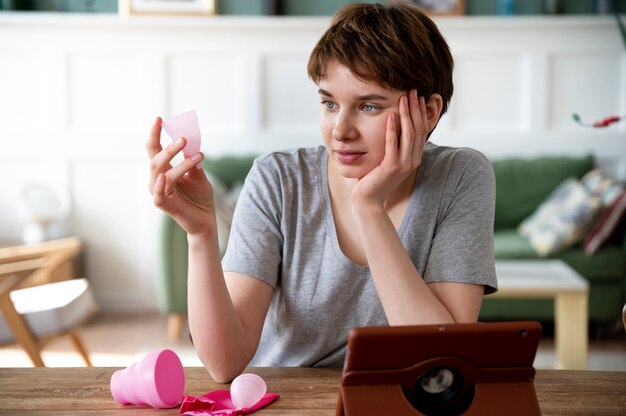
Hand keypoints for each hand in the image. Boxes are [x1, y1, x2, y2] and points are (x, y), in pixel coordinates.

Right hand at [146, 116, 214, 235]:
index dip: (155, 133)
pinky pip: (159, 195)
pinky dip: (161, 185)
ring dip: (180, 163)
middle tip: (184, 139)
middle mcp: (158, 180)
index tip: (159, 118)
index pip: (154, 149)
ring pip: (162, 173)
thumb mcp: (199, 175)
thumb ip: (193, 161)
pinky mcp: (166, 206)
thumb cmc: (200, 197)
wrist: (206, 220)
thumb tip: (191, 144)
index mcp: (164, 170)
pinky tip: (165, 177)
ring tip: (198, 156)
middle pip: (156, 159)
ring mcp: (160, 193)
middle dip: (169, 148)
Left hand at [352, 90, 428, 208]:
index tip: (417, 96)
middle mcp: (413, 160)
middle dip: (416, 108)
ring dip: (406, 114)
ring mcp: (404, 165)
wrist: (368, 199)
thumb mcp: (389, 160)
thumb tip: (396, 126)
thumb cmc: (375, 178)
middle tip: (413, 90)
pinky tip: (390, 116)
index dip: (421, 112)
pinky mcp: (391, 168)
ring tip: (403, 98)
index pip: (422, 130)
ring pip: (409, 134)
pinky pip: (393, 144)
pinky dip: (393, 129)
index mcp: (414, 157)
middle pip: (418, 129)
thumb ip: (395, 146)